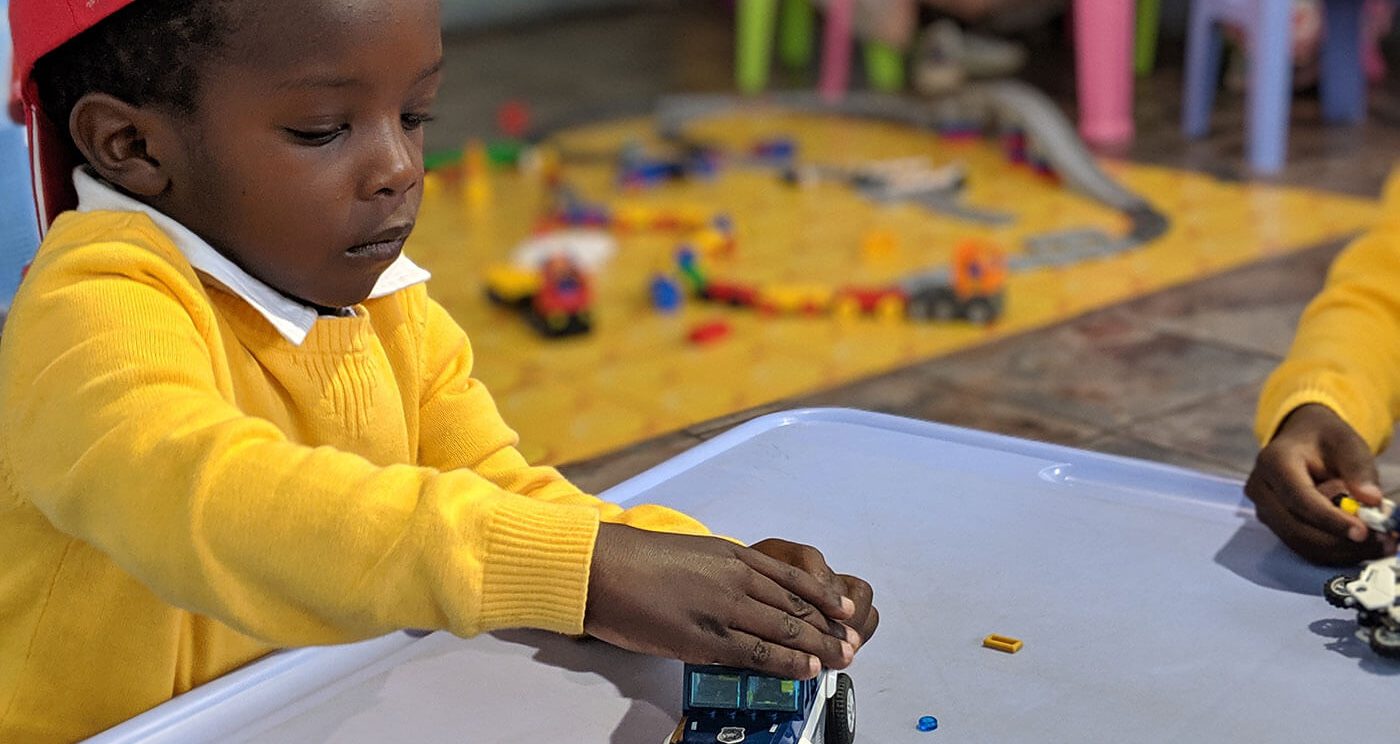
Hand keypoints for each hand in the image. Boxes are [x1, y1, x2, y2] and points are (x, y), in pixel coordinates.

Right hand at [584, 524, 856, 678]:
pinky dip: (786, 662)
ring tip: (840, 659)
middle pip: (796, 605)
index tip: (846, 612)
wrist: (605, 568)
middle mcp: (737, 578)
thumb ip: (722, 570)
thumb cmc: (640, 561)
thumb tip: (743, 590)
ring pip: (784, 628)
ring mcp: (724, 608)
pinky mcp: (706, 638)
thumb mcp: (693, 553)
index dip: (824, 598)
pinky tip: (805, 669)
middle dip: (828, 628)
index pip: (792, 579)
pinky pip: (756, 652)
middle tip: (851, 643)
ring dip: (817, 646)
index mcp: (733, 556)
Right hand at [1246, 404, 1390, 564]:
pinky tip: (1361, 545)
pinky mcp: (1275, 526)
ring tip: (1379, 545)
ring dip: (1342, 551)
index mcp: (1274, 462)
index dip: (1330, 520)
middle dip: (1341, 542)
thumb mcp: (1346, 442)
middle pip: (1297, 529)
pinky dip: (1335, 552)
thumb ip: (1358, 467)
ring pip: (1301, 543)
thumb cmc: (1324, 440)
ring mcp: (1264, 510)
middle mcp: (1261, 490)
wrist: (1301, 441)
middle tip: (1382, 542)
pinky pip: (1304, 547)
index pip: (1299, 499)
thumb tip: (1371, 500)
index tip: (1363, 532)